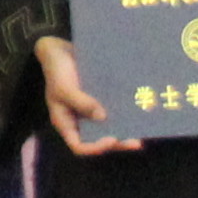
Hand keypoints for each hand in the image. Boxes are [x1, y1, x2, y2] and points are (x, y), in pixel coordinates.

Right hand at [38, 36, 134, 155]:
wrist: (59, 49)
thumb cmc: (56, 70)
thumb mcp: (63, 87)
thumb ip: (81, 102)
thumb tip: (103, 117)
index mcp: (66, 122)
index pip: (79, 146)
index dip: (95, 148)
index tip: (111, 140)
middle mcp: (80, 120)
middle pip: (98, 139)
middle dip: (117, 142)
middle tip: (135, 142)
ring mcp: (90, 110)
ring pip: (108, 126)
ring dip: (124, 130)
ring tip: (141, 129)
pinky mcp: (100, 98)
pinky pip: (113, 110)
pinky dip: (124, 113)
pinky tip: (137, 110)